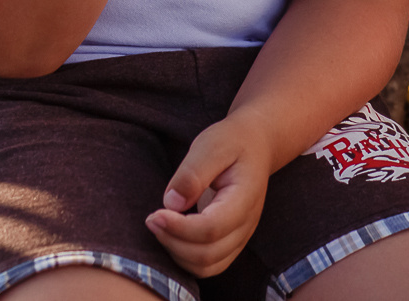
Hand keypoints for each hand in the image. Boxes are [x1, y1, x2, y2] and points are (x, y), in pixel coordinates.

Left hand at [145, 115, 274, 277]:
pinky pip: (207, 265)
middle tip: (152, 218)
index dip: (180, 228)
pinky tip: (172, 234)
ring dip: (176, 253)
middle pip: (208, 253)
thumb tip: (172, 203)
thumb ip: (193, 173)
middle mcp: (247, 223)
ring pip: (206, 265)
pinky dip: (184, 258)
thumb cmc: (232, 142)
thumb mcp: (212, 145)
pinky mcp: (231, 242)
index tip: (155, 213)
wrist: (256, 145)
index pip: (212, 228)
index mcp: (245, 197)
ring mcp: (241, 236)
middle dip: (173, 242)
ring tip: (160, 226)